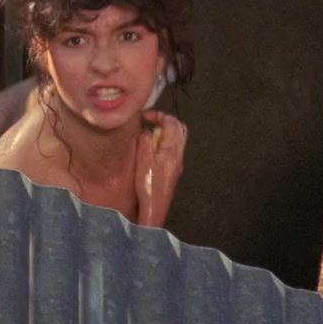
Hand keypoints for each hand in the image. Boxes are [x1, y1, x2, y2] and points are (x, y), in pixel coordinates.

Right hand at [134, 110, 187, 226]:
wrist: (154, 208)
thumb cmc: (148, 185)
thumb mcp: (143, 159)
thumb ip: (146, 140)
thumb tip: (148, 129)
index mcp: (172, 149)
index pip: (172, 123)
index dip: (159, 115)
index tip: (145, 116)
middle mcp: (179, 154)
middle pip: (180, 128)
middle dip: (165, 121)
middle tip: (150, 121)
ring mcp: (178, 162)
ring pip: (178, 138)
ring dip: (165, 131)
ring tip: (150, 134)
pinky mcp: (175, 169)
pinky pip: (174, 148)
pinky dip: (165, 141)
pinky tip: (152, 148)